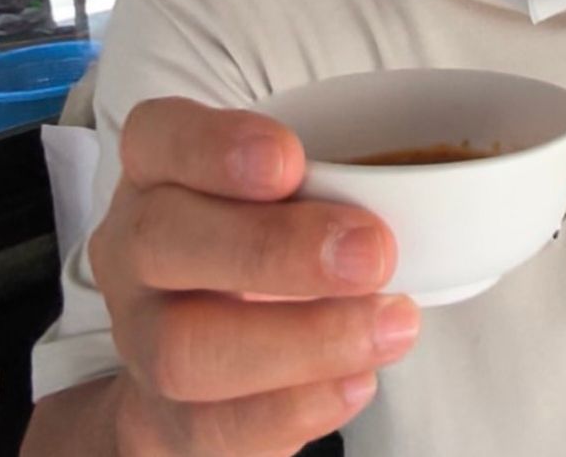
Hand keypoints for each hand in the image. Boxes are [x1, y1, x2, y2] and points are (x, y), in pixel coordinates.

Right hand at [88, 97, 419, 455]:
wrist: (205, 347)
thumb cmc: (265, 229)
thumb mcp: (292, 180)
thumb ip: (334, 174)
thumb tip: (433, 188)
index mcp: (159, 168)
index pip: (159, 137)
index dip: (214, 147)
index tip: (290, 161)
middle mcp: (133, 247)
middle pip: (163, 243)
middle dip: (273, 249)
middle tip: (373, 252)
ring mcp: (139, 337)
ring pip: (184, 350)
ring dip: (302, 341)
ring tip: (390, 325)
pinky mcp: (162, 418)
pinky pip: (211, 429)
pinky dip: (294, 407)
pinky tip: (356, 381)